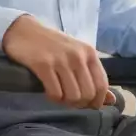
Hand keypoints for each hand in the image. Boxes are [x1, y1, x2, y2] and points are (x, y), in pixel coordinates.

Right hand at [1, 15, 116, 108]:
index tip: (87, 105)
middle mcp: (77, 56)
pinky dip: (53, 98)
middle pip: (87, 94)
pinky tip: (48, 92)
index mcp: (89, 53)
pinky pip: (55, 93)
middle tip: (69, 101)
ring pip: (72, 96)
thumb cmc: (52, 45)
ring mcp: (60, 60)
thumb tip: (111, 100)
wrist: (24, 30)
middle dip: (79, 104)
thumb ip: (93, 76)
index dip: (96, 101)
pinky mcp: (43, 64)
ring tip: (59, 95)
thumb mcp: (77, 55)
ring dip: (65, 102)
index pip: (102, 85)